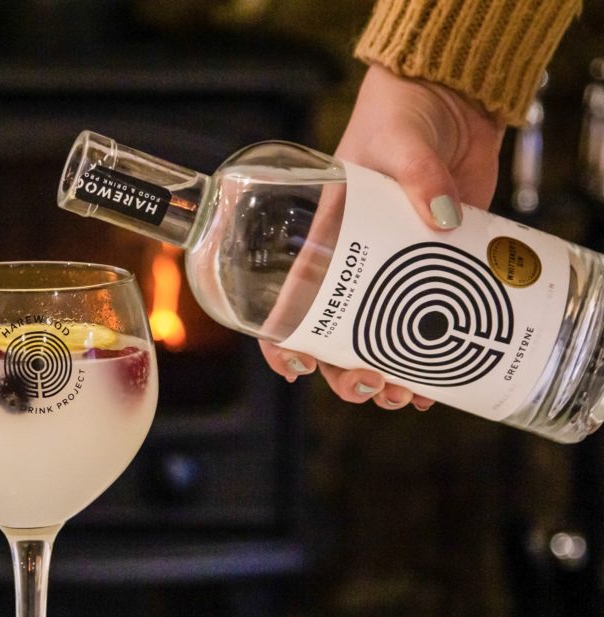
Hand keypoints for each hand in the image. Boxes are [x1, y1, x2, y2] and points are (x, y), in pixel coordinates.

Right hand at [260, 64, 506, 410]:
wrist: (451, 102)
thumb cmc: (403, 115)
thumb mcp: (402, 143)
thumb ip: (419, 175)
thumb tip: (444, 217)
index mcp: (324, 235)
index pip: (289, 296)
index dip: (282, 340)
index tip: (296, 370)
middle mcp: (353, 263)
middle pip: (335, 335)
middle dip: (346, 372)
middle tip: (369, 385)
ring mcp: (395, 270)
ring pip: (378, 340)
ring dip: (385, 376)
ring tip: (404, 396)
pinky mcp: (435, 269)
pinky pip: (424, 325)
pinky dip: (428, 359)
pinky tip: (435, 385)